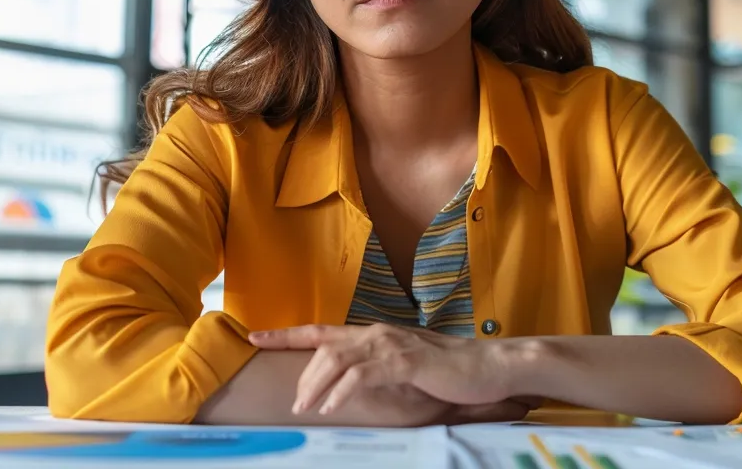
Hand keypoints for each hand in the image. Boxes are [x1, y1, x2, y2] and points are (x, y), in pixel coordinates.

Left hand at [249, 323, 533, 418]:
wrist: (487, 367)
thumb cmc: (446, 371)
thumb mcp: (402, 367)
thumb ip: (374, 369)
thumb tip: (347, 383)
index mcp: (373, 334)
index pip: (320, 331)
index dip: (285, 334)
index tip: (254, 338)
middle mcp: (377, 333)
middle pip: (323, 348)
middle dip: (302, 376)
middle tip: (296, 404)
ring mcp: (391, 344)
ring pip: (338, 359)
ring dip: (316, 385)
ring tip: (306, 409)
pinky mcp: (406, 361)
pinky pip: (364, 374)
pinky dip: (343, 391)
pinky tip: (334, 407)